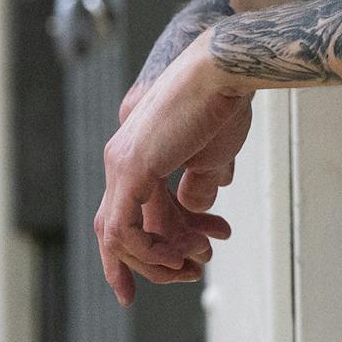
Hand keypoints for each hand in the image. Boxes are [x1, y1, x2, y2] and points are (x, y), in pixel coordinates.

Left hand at [96, 30, 249, 304]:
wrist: (222, 71)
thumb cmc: (222, 104)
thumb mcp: (212, 157)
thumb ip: (199, 186)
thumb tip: (195, 211)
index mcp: (137, 156)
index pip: (137, 213)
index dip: (161, 244)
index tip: (195, 258)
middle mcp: (120, 161)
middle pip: (121, 230)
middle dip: (155, 261)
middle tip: (195, 271)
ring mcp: (121, 165)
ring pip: (119, 237)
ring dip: (158, 261)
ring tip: (197, 265)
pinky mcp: (132, 170)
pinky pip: (124, 230)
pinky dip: (150, 252)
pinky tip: (180, 255)